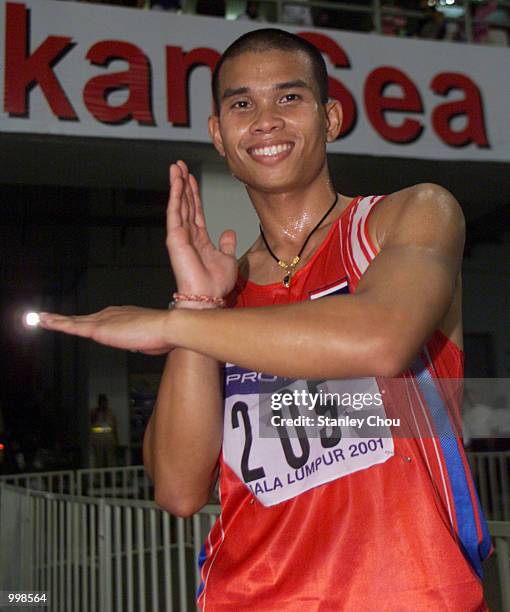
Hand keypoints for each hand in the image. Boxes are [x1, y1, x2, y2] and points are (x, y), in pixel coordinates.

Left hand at [37, 306, 172, 354]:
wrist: (168, 327)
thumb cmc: (164, 335)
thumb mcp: (150, 340)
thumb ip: (141, 341)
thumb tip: (140, 345)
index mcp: (124, 315)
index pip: (102, 319)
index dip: (89, 321)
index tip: (81, 323)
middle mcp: (111, 314)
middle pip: (84, 318)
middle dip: (68, 319)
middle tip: (51, 318)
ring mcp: (104, 320)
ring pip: (74, 321)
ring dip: (57, 320)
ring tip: (42, 319)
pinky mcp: (98, 329)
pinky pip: (72, 326)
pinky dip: (57, 324)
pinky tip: (45, 322)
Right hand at [167, 161, 237, 297]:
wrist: (208, 295)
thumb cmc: (216, 283)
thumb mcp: (227, 258)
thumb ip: (226, 244)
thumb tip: (228, 232)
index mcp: (199, 238)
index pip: (195, 210)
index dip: (193, 193)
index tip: (191, 177)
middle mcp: (188, 235)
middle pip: (184, 203)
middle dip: (183, 183)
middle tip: (180, 165)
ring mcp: (180, 235)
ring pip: (178, 204)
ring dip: (177, 185)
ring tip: (176, 167)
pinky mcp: (175, 237)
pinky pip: (175, 212)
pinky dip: (175, 196)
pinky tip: (176, 182)